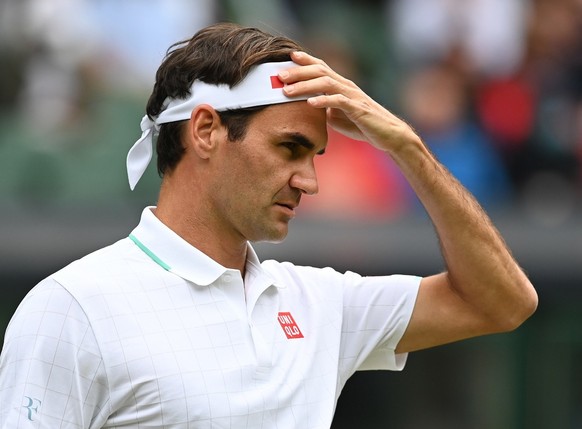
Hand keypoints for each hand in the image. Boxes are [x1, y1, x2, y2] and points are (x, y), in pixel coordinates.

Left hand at [279, 51, 420, 153]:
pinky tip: (310, 103)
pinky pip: (339, 101)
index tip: (287, 57)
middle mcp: (346, 86)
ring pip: (326, 83)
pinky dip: (323, 101)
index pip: (321, 67)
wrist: (388, 135)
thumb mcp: (338, 116)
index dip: (305, 60)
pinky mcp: (358, 109)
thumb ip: (324, 108)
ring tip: (287, 91)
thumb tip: (309, 107)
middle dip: (298, 72)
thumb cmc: (363, 125)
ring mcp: (353, 96)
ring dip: (305, 86)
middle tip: (279, 75)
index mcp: (341, 86)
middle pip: (320, 71)